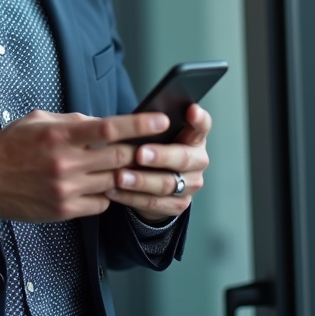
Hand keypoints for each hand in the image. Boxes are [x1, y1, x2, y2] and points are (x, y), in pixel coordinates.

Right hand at [0, 109, 171, 222]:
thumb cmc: (11, 147)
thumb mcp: (39, 121)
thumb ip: (72, 121)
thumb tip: (101, 122)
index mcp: (61, 135)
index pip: (109, 127)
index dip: (139, 124)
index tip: (160, 120)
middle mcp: (66, 163)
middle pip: (119, 156)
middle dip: (141, 151)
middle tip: (156, 147)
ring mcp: (66, 189)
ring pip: (113, 181)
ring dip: (125, 174)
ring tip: (131, 167)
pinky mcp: (64, 209)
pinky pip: (101, 204)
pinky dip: (108, 194)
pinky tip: (102, 185)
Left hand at [104, 103, 211, 221]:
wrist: (155, 184)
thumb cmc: (153, 148)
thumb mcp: (155, 136)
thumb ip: (151, 129)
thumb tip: (133, 121)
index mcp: (194, 139)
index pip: (202, 126)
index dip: (199, 119)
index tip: (191, 110)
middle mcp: (197, 162)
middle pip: (184, 159)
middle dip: (161, 156)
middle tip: (140, 154)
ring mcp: (191, 185)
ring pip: (166, 184)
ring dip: (141, 181)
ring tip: (120, 177)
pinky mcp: (178, 205)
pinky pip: (153, 203)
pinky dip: (130, 197)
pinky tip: (113, 190)